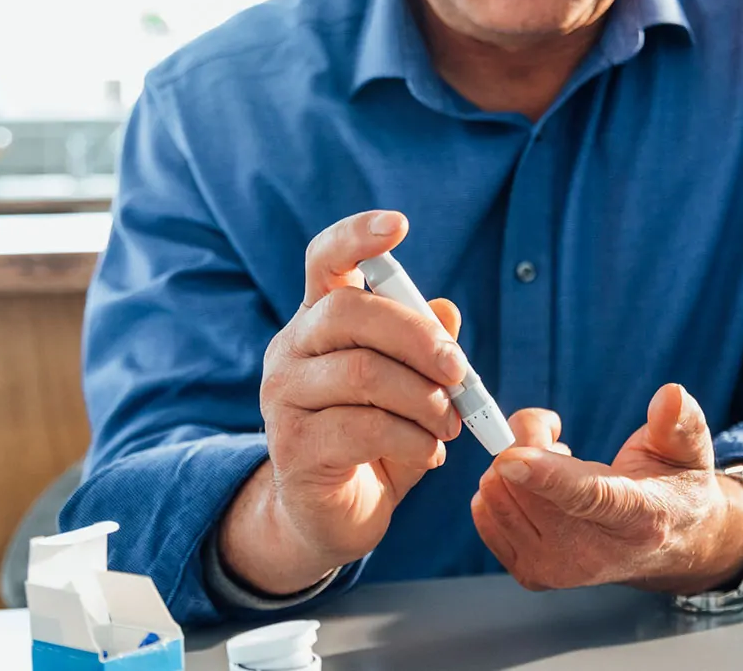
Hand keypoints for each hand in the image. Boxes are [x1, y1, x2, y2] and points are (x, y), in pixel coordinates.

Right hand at [218, 210, 468, 595]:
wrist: (329, 517)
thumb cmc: (372, 440)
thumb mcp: (408, 389)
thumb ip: (424, 349)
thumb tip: (446, 310)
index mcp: (317, 321)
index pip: (324, 261)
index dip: (357, 236)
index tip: (400, 225)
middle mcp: (291, 350)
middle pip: (348, 313)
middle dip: (418, 337)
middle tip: (459, 371)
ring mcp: (284, 399)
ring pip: (363, 374)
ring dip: (425, 399)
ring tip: (451, 424)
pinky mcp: (294, 448)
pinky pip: (364, 428)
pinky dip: (414, 440)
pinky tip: (430, 454)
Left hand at [471, 384, 742, 593]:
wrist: (667, 545)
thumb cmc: (673, 487)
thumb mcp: (688, 450)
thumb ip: (679, 422)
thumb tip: (670, 394)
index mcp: (640, 517)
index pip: (587, 497)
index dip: (545, 475)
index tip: (509, 455)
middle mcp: (595, 553)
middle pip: (526, 488)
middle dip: (529, 443)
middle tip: (560, 442)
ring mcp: (559, 570)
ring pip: (498, 496)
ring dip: (514, 467)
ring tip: (555, 469)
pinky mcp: (531, 575)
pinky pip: (484, 513)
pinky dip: (502, 488)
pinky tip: (536, 491)